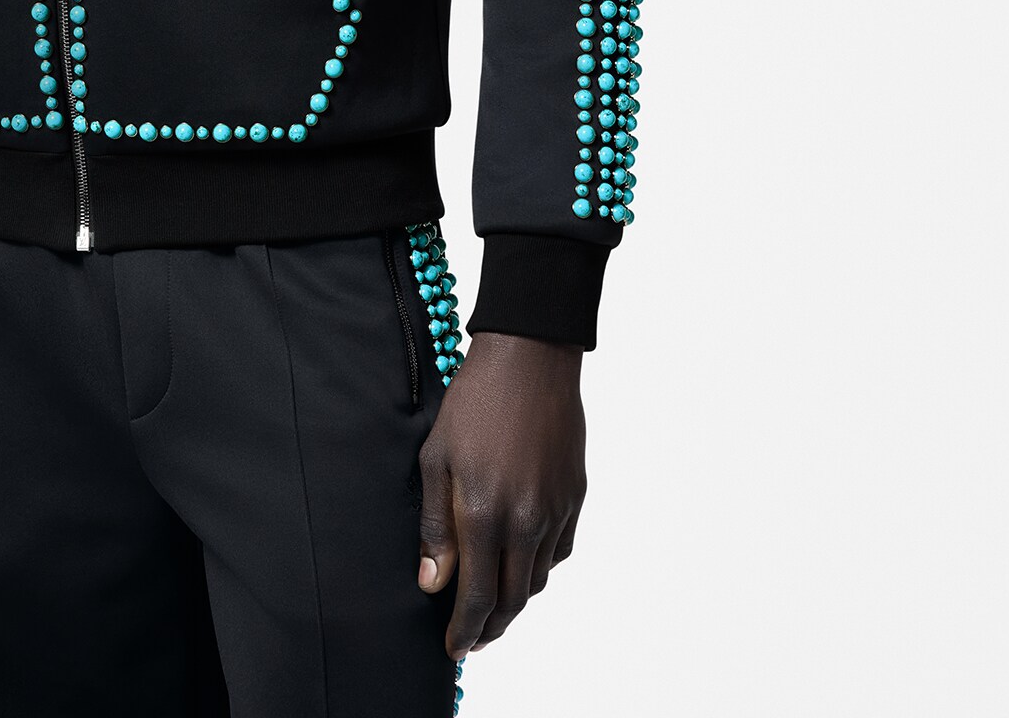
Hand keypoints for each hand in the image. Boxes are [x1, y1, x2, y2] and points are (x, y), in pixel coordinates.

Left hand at [415, 331, 585, 657]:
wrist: (530, 360)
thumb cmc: (473, 403)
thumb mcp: (436, 458)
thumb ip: (436, 526)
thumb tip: (433, 583)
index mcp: (485, 514)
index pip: (478, 596)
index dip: (466, 630)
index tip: (454, 648)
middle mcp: (526, 521)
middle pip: (513, 599)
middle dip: (491, 627)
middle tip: (472, 638)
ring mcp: (556, 511)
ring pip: (538, 579)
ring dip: (516, 599)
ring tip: (493, 604)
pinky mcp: (575, 497)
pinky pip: (558, 551)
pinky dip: (539, 566)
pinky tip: (521, 561)